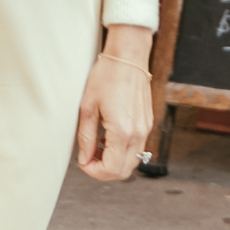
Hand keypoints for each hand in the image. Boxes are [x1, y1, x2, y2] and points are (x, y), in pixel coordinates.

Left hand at [75, 37, 151, 182]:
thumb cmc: (107, 76)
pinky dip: (122, 151)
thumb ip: (86, 137)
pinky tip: (108, 137)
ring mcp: (145, 128)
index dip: (94, 172)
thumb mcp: (88, 107)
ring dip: (114, 162)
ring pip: (132, 162)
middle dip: (104, 171)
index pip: (111, 169)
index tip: (83, 162)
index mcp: (122, 131)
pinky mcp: (147, 123)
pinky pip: (137, 148)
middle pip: (124, 171)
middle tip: (88, 158)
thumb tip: (84, 158)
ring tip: (97, 147)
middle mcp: (138, 133)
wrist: (128, 57)